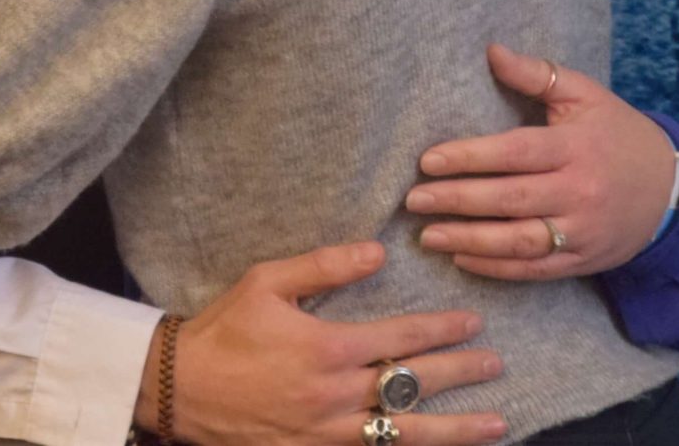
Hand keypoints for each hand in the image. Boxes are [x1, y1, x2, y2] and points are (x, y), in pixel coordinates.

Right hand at [165, 242, 503, 445]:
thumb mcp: (266, 283)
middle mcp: (337, 395)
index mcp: (328, 348)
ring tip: (497, 423)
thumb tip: (377, 251)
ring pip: (408, 433)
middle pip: (415, 385)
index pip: (402, 338)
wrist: (181, 389)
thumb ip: (324, 266)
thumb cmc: (223, 331)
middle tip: (495, 364)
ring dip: (457, 428)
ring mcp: (329, 433)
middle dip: (462, 372)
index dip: (443, 329)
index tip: (473, 322)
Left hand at [404, 43, 678, 278]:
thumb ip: (537, 74)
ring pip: (521, 241)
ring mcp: (583, 232)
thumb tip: (491, 51)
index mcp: (575, 148)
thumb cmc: (616, 134)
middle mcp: (579, 192)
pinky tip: (462, 258)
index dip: (470, 157)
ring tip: (427, 236)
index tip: (427, 161)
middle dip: (458, 201)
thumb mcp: (585, 95)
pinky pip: (536, 269)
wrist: (674, 190)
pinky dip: (497, 268)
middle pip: (511, 199)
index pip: (515, 153)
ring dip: (471, 240)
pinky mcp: (583, 260)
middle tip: (413, 200)